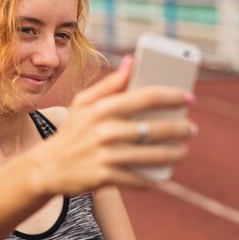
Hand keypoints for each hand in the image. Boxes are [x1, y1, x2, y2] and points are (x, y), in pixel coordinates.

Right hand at [34, 55, 196, 194]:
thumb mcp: (83, 103)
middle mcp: (104, 130)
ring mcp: (105, 155)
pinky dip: (154, 179)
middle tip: (190, 129)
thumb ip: (110, 83)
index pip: (146, 96)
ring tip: (183, 151)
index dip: (172, 96)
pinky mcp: (104, 177)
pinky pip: (139, 179)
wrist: (47, 168)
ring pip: (152, 155)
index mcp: (102, 108)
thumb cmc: (72, 131)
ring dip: (173, 153)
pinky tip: (164, 176)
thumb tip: (133, 60)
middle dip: (180, 128)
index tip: (189, 98)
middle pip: (155, 128)